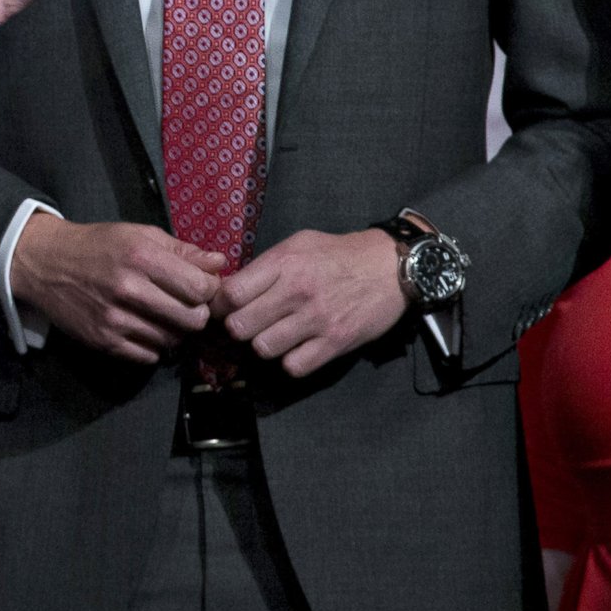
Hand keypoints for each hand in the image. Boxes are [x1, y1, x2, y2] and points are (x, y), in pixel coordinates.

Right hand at [9, 212, 227, 362]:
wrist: (44, 263)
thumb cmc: (97, 245)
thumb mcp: (139, 235)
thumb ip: (182, 250)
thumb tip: (220, 264)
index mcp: (141, 257)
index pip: (201, 288)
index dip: (209, 289)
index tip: (200, 286)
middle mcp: (128, 289)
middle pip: (193, 320)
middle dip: (197, 314)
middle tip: (185, 305)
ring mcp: (114, 319)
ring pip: (173, 340)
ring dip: (174, 331)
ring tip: (162, 316)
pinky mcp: (103, 341)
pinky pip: (149, 356)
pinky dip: (153, 346)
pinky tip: (144, 328)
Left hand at [214, 227, 407, 377]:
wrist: (390, 267)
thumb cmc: (339, 253)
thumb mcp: (298, 244)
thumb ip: (264, 265)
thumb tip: (229, 287)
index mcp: (284, 263)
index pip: (231, 294)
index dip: (219, 305)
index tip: (223, 309)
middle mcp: (297, 291)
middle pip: (240, 326)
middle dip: (237, 328)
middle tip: (247, 325)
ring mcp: (318, 319)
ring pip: (263, 348)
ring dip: (263, 345)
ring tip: (272, 335)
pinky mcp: (337, 342)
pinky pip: (295, 366)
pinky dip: (290, 361)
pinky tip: (295, 348)